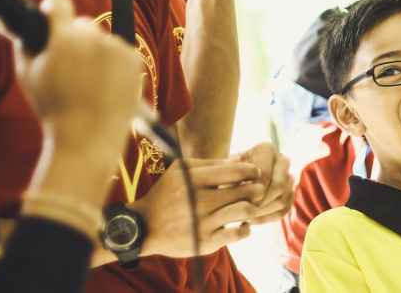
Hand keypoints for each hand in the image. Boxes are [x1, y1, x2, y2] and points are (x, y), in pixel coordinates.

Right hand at [14, 0, 144, 164]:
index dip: (54, 8)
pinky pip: (121, 52)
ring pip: (103, 40)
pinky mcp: (135, 59)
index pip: (60, 2)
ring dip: (96, 53)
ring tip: (89, 83)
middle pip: (82, 25)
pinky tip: (106, 85)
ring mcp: (117, 48)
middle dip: (75, 38)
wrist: (88, 137)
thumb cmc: (53, 107)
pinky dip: (115, 63)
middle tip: (70, 66)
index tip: (53, 13)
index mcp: (63, 39)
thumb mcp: (27, 74)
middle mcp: (93, 38)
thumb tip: (39, 22)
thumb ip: (29, 43)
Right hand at [135, 158, 266, 257]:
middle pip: (244, 190)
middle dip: (255, 189)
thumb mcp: (180, 170)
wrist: (144, 227)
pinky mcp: (205, 242)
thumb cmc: (167, 193)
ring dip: (253, 207)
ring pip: (244, 211)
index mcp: (193, 180)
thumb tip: (241, 158)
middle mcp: (198, 201)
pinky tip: (242, 224)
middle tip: (256, 190)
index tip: (254, 173)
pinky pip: (238, 234)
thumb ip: (211, 163)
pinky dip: (246, 228)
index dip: (252, 171)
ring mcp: (202, 223)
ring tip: (250, 206)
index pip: (236, 171)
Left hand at [231, 142, 292, 224]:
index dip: (251, 190)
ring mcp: (288, 177)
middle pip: (279, 186)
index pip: (264, 174)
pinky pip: (284, 209)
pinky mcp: (289, 194)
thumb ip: (228, 175)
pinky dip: (269, 217)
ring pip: (284, 199)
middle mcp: (282, 160)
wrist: (229, 176)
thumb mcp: (222, 170)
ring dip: (265, 211)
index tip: (237, 201)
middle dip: (261, 202)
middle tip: (245, 212)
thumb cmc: (223, 171)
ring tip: (247, 217)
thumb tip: (230, 185)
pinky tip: (252, 220)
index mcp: (267, 149)